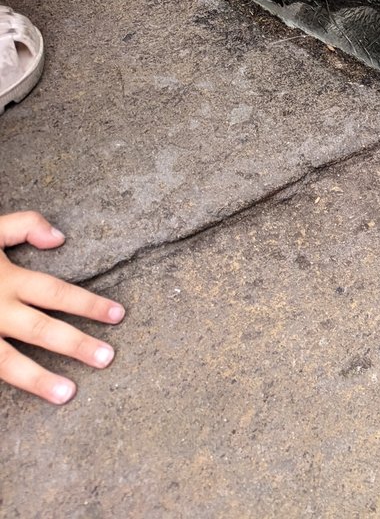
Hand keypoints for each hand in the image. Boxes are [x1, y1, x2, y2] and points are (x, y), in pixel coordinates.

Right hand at [0, 211, 125, 403]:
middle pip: (40, 329)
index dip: (89, 304)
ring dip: (37, 378)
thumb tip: (59, 237)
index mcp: (6, 279)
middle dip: (75, 344)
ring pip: (6, 360)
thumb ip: (23, 225)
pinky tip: (19, 405)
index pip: (57, 293)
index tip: (118, 315)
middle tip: (107, 359)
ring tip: (68, 394)